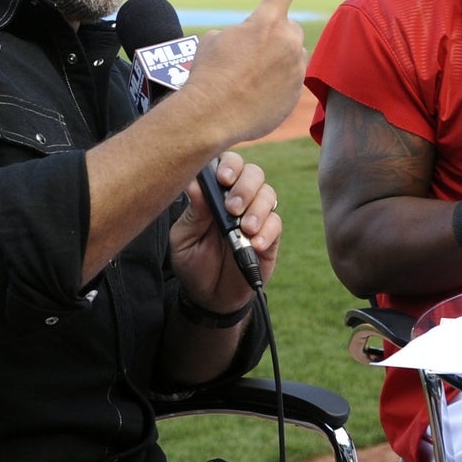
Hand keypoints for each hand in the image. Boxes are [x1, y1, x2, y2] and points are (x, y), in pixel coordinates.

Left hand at [170, 151, 280, 312]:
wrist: (210, 297)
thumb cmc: (193, 262)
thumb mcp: (185, 238)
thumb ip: (194, 213)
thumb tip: (193, 183)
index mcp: (215, 193)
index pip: (228, 164)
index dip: (229, 165)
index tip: (223, 179)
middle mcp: (239, 198)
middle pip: (253, 173)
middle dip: (245, 187)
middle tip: (232, 208)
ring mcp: (256, 216)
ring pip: (268, 194)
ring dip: (257, 208)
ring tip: (244, 228)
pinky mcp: (270, 237)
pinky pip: (276, 224)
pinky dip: (266, 231)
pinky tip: (254, 243)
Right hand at [182, 0, 322, 144]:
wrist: (210, 116)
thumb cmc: (207, 74)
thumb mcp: (215, 40)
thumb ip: (243, 33)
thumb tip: (256, 47)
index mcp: (266, 20)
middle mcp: (288, 40)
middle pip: (287, 32)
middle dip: (272, 40)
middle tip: (246, 61)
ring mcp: (295, 68)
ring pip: (289, 58)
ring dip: (272, 65)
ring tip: (246, 83)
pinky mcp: (296, 93)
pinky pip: (287, 84)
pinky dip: (273, 89)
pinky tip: (252, 99)